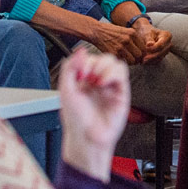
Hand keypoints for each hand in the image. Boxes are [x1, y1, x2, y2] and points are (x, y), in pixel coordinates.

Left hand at [58, 47, 129, 179]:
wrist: (87, 137)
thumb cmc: (76, 120)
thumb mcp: (65, 90)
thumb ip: (69, 67)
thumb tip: (80, 50)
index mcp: (83, 80)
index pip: (88, 58)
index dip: (83, 62)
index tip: (78, 74)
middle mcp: (98, 81)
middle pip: (102, 57)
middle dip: (93, 64)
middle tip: (86, 78)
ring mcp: (110, 86)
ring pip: (114, 62)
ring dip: (103, 67)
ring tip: (96, 82)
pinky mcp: (121, 92)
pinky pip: (122, 72)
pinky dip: (113, 73)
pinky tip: (103, 83)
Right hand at [84, 19, 142, 63]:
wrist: (97, 31)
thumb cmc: (112, 32)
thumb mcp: (125, 31)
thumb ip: (134, 39)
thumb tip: (143, 51)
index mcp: (132, 33)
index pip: (144, 47)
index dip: (143, 53)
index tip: (140, 55)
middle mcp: (127, 40)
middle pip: (139, 55)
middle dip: (138, 59)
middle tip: (135, 59)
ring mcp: (120, 47)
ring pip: (132, 60)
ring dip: (131, 62)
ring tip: (128, 60)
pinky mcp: (114, 53)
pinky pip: (123, 62)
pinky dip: (123, 61)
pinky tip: (120, 58)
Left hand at [131, 17, 172, 63]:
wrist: (145, 33)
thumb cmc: (146, 32)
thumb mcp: (147, 33)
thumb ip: (148, 39)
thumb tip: (150, 44)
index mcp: (167, 35)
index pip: (161, 44)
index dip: (153, 48)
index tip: (145, 49)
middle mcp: (169, 43)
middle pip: (162, 52)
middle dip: (152, 56)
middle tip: (143, 59)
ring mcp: (166, 50)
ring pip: (160, 57)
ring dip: (151, 60)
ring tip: (143, 61)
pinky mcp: (163, 55)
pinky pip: (158, 60)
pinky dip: (151, 62)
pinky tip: (145, 62)